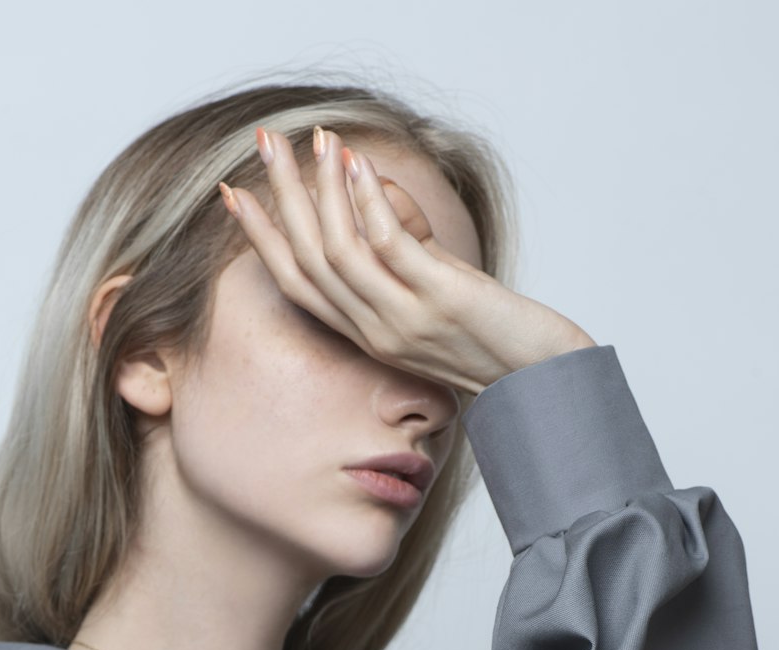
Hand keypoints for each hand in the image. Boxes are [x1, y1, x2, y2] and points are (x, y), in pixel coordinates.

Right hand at [219, 127, 595, 396]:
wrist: (545, 380)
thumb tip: (369, 184)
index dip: (261, 239)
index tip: (233, 194)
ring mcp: (406, 320)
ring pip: (339, 253)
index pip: (296, 283)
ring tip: (315, 140)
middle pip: (308, 260)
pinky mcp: (440, 304)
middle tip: (263, 143)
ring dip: (322, 191)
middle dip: (281, 197)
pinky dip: (370, 201)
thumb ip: (403, 245)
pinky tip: (359, 165)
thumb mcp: (435, 286)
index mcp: (366, 333)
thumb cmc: (494, 334)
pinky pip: (390, 247)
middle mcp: (376, 331)